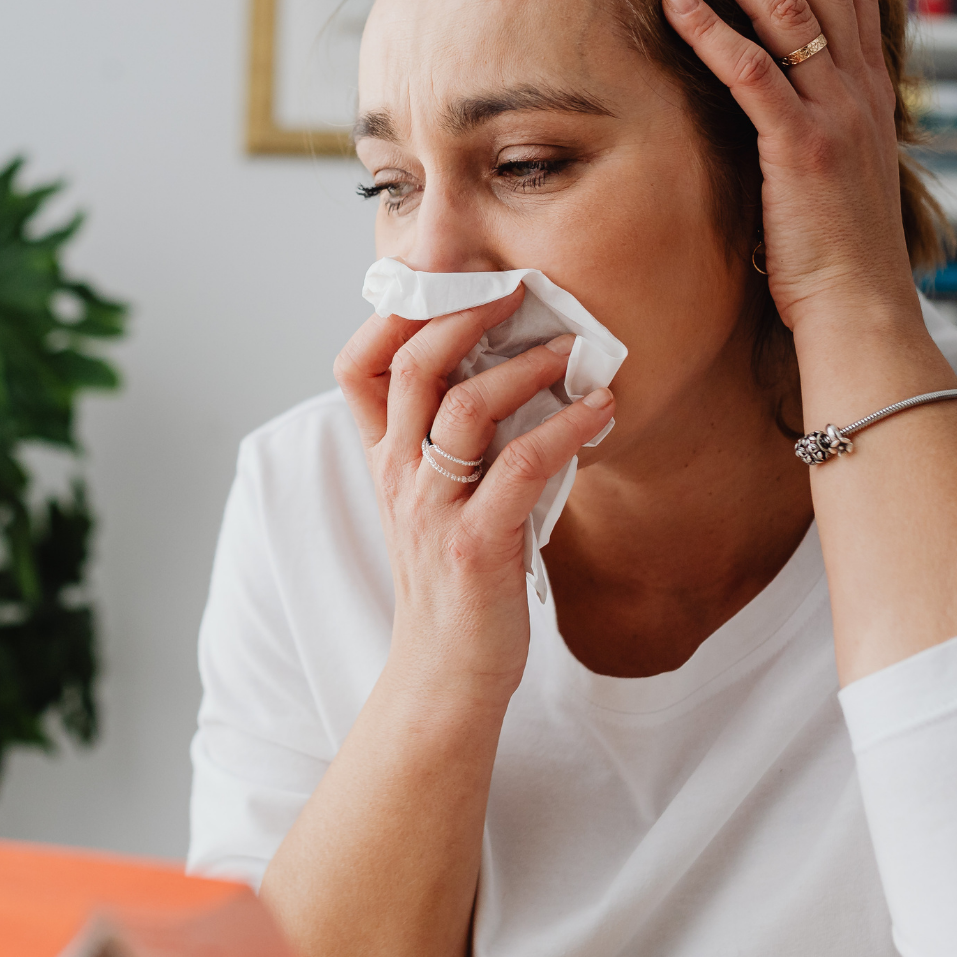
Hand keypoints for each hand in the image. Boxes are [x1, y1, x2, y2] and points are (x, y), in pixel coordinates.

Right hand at [333, 290, 616, 693]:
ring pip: (463, 408)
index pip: (357, 368)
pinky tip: (600, 411)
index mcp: (386, 461)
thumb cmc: (454, 584)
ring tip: (572, 352)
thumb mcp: (435, 501)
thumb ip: (454, 444)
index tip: (448, 282)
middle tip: (519, 290)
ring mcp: (434, 510)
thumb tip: (511, 374)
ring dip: (525, 368)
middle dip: (465, 314)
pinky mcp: (477, 543)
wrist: (446, 673)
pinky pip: (520, 467)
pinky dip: (566, 428)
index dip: (391, 316)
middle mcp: (400, 476)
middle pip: (411, 366)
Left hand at [661, 0, 920, 334]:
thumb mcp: (832, 183)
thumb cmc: (836, 263)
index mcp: (872, 100)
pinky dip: (709, 29)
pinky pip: (750, 71)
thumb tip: (775, 121)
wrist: (861, 314)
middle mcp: (861, 96)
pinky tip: (673, 0)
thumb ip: (811, 137)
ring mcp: (835, 118)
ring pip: (787, 12)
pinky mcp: (799, 148)